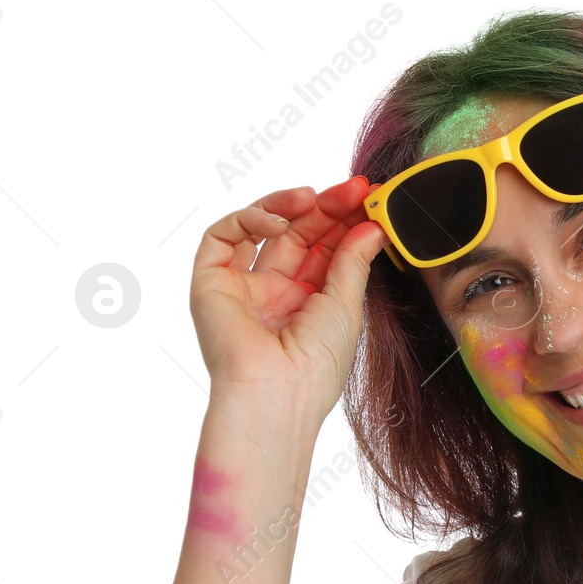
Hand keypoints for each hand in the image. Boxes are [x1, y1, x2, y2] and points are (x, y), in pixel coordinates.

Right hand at [189, 178, 388, 422]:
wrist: (275, 394)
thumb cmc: (315, 364)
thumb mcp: (345, 305)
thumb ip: (353, 261)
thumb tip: (372, 226)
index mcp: (309, 303)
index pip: (326, 249)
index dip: (346, 222)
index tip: (370, 199)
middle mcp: (275, 293)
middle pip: (298, 234)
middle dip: (325, 208)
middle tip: (354, 190)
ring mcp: (243, 286)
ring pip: (261, 228)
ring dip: (288, 207)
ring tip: (315, 197)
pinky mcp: (210, 282)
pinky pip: (223, 236)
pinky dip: (249, 220)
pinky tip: (278, 223)